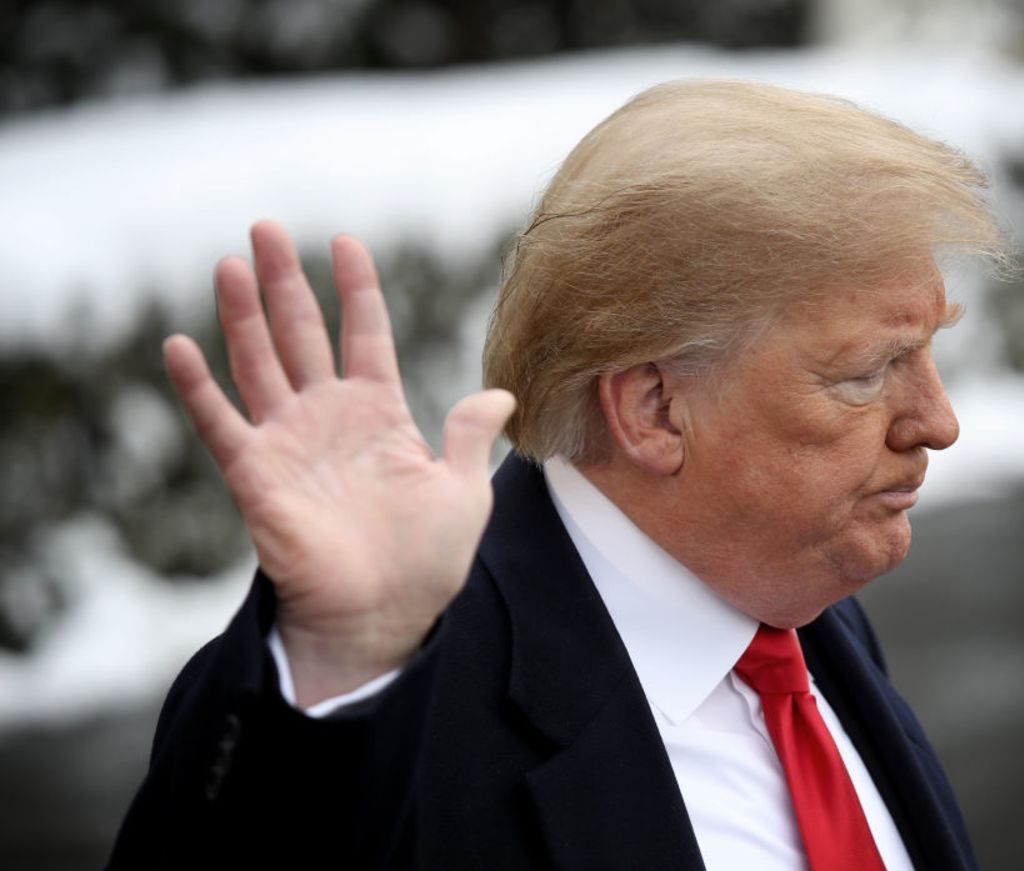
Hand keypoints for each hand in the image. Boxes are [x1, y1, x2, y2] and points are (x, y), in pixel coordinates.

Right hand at [163, 221, 514, 706]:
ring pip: (258, 363)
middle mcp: (330, 418)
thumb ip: (470, 435)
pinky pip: (220, 424)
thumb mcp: (465, 491)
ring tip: (230, 263)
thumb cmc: (426, 561)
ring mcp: (290, 442)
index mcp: (381, 414)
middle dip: (285, 282)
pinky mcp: (256, 476)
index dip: (356, 288)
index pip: (365, 334)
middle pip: (302, 334)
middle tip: (266, 227)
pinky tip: (179, 345)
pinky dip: (198, 387)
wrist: (383, 617)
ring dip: (242, 315)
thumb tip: (501, 392)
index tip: (345, 242)